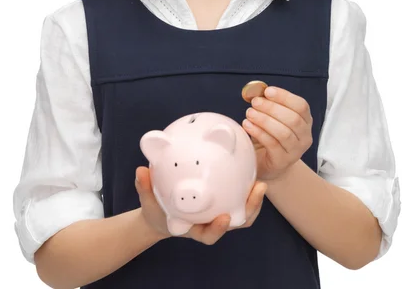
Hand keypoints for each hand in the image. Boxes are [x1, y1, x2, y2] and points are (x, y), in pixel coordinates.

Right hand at [135, 166, 266, 244]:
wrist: (162, 215)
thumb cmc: (156, 209)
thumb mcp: (147, 200)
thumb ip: (145, 187)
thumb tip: (141, 171)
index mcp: (193, 228)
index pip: (207, 235)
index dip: (217, 229)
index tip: (225, 218)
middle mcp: (209, 224)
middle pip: (235, 223)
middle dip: (249, 211)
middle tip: (257, 190)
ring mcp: (219, 215)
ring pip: (242, 214)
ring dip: (254, 201)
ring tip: (261, 182)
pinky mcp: (224, 204)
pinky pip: (238, 198)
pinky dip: (245, 188)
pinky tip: (249, 168)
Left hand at [242, 86, 312, 180]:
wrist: (270, 166)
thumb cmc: (271, 137)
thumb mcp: (273, 119)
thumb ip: (268, 104)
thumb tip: (255, 91)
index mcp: (305, 122)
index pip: (301, 106)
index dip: (285, 97)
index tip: (268, 91)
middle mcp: (305, 137)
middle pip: (293, 119)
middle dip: (272, 108)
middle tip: (255, 102)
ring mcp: (296, 151)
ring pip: (283, 132)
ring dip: (264, 120)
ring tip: (249, 113)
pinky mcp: (283, 161)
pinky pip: (272, 144)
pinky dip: (259, 132)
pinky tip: (248, 125)